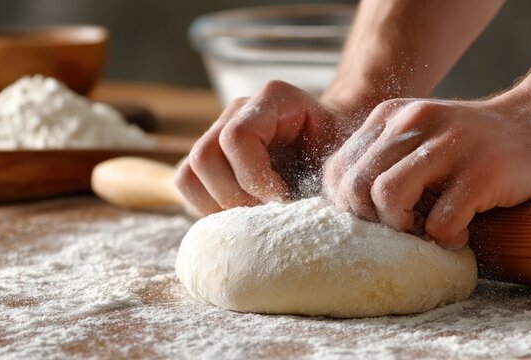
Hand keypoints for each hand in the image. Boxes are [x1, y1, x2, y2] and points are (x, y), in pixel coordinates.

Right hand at [175, 81, 349, 215]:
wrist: (335, 144)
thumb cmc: (341, 152)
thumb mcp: (342, 157)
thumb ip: (325, 174)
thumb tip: (298, 213)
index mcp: (274, 98)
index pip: (237, 137)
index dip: (255, 177)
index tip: (283, 199)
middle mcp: (238, 110)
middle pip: (205, 156)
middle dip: (234, 196)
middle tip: (266, 214)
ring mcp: (217, 132)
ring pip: (188, 174)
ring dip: (217, 205)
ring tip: (252, 217)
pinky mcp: (209, 158)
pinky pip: (188, 185)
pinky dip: (208, 209)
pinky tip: (241, 216)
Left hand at [323, 98, 530, 248]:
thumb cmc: (473, 147)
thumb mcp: (419, 139)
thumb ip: (383, 160)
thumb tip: (344, 212)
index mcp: (391, 116)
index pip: (337, 170)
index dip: (345, 207)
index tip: (373, 220)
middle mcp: (415, 121)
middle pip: (355, 185)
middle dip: (371, 221)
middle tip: (401, 229)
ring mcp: (449, 144)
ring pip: (387, 197)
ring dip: (403, 229)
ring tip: (427, 232)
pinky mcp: (482, 172)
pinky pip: (439, 222)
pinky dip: (446, 239)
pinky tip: (462, 233)